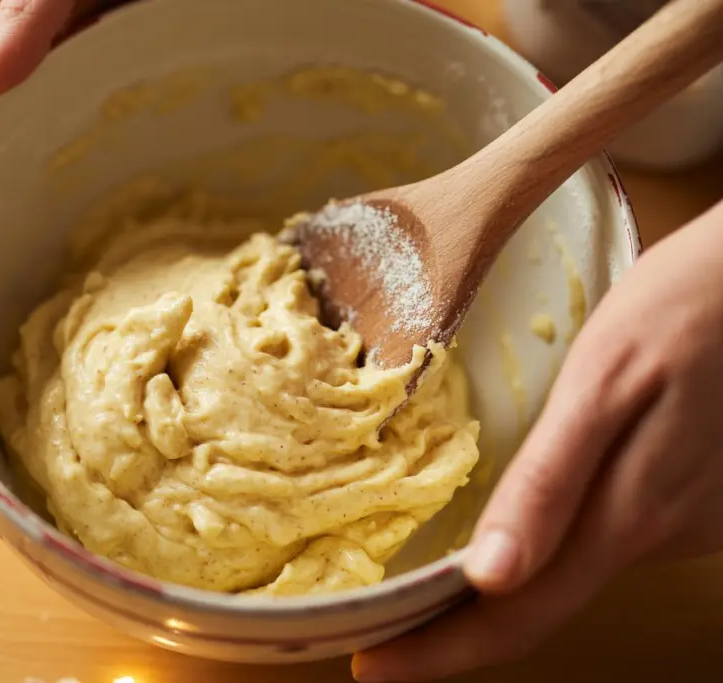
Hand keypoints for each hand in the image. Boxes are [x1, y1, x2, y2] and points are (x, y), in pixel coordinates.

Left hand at [354, 197, 722, 681]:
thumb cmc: (681, 309)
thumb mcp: (604, 382)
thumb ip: (550, 482)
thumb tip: (490, 580)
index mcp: (626, 515)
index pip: (517, 618)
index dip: (440, 651)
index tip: (371, 665)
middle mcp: (660, 540)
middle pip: (539, 608)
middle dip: (454, 631)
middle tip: (379, 631)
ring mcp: (685, 527)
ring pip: (573, 572)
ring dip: (502, 583)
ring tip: (425, 575)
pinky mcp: (696, 505)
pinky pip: (607, 535)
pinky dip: (550, 540)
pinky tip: (515, 520)